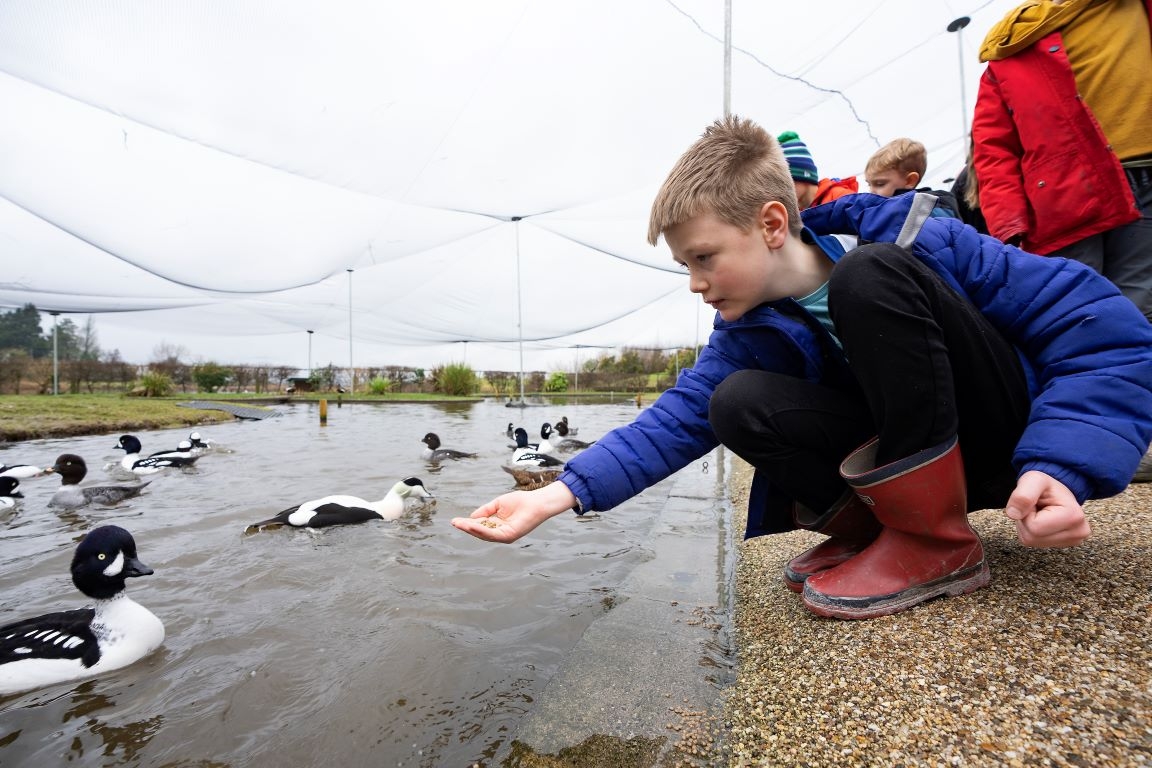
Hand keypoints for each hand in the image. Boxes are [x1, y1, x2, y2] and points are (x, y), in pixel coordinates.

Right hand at [451, 481, 576, 543]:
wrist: (536, 502)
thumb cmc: (520, 501)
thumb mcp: (498, 504)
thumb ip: (486, 510)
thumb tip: (471, 517)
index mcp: (497, 525)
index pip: (479, 526)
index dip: (467, 524)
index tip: (455, 520)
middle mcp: (500, 533)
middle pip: (479, 532)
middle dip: (466, 528)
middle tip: (454, 523)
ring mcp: (504, 536)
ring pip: (484, 535)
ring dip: (471, 530)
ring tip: (460, 524)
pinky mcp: (510, 536)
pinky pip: (493, 534)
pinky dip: (482, 531)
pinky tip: (473, 526)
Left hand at [1004, 470, 1090, 547]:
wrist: (1057, 492)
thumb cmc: (1046, 486)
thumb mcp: (1033, 480)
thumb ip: (1023, 495)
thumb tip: (1013, 514)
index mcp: (1073, 517)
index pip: (1034, 527)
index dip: (1027, 513)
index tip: (1036, 503)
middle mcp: (1078, 533)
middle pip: (1032, 537)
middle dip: (1026, 520)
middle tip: (1037, 507)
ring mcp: (1072, 540)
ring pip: (1031, 540)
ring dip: (1027, 526)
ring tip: (1040, 513)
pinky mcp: (1063, 544)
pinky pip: (1034, 542)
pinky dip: (1031, 531)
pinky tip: (1042, 521)